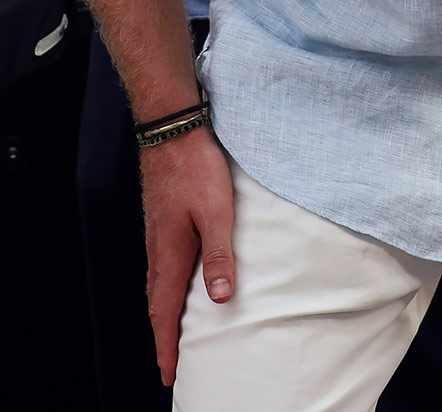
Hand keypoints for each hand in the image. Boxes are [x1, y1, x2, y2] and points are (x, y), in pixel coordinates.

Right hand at [141, 123, 235, 384]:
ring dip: (163, 312)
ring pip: (157, 285)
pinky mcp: (162, 219)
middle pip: (157, 305)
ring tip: (173, 331)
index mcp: (170, 255)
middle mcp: (158, 250)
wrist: (171, 131)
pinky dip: (165, 286)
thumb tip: (220, 298)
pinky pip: (161, 265)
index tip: (168, 375)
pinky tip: (177, 280)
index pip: (164, 314)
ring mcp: (157, 234)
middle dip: (163, 336)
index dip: (167, 346)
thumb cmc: (195, 169)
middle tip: (170, 363)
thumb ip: (220, 254)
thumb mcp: (218, 211)